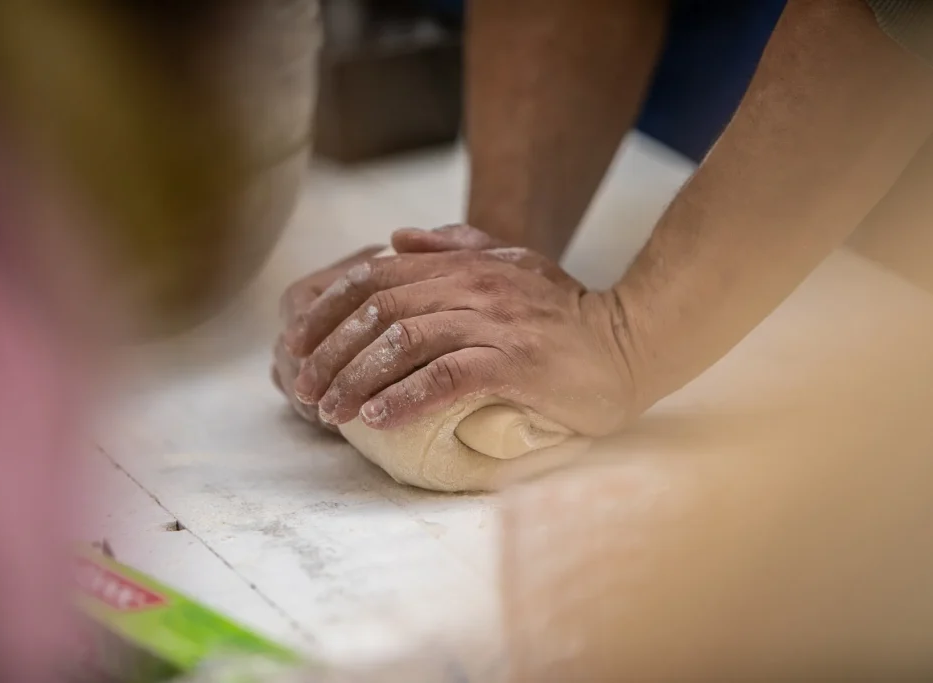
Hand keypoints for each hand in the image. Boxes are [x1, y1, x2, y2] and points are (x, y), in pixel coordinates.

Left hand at [285, 225, 637, 436]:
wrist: (634, 342)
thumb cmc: (570, 312)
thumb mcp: (514, 265)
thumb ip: (457, 246)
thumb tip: (397, 238)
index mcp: (465, 265)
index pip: (374, 278)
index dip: (327, 310)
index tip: (298, 346)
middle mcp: (473, 287)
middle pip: (379, 312)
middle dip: (330, 353)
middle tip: (304, 390)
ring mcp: (496, 323)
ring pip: (404, 344)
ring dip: (356, 379)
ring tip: (329, 412)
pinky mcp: (517, 362)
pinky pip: (446, 375)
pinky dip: (404, 396)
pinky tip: (376, 418)